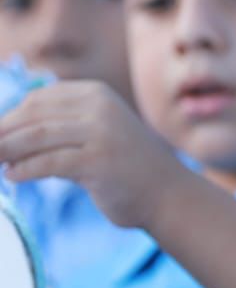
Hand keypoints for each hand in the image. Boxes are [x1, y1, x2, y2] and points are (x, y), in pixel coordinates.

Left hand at [0, 81, 190, 229]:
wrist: (167, 193)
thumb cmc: (125, 167)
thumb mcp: (95, 134)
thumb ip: (60, 128)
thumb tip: (4, 136)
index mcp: (96, 94)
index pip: (38, 101)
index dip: (8, 120)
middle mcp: (99, 107)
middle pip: (33, 116)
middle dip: (2, 135)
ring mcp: (101, 132)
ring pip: (37, 137)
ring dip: (7, 151)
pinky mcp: (100, 160)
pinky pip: (50, 162)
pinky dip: (25, 169)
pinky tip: (13, 176)